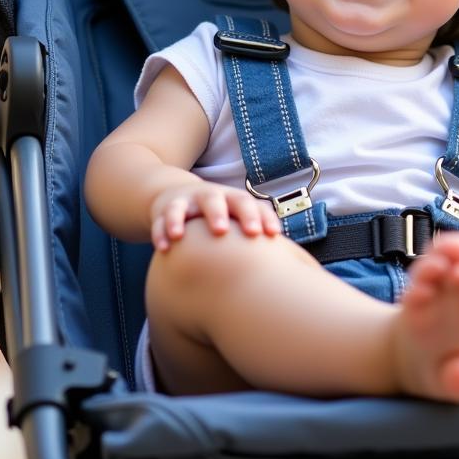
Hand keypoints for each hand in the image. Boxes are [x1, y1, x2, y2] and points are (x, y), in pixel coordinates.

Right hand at [149, 181, 280, 251]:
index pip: (251, 204)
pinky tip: (163, 247)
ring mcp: (188, 202)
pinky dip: (161, 232)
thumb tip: (297, 264)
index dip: (262, 217)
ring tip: (180, 235)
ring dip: (182, 220)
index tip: (272, 235)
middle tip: (223, 231)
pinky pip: (162, 220)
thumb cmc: (221, 215)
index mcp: (234, 200)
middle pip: (218, 200)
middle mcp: (212, 197)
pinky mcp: (166, 209)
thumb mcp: (239, 219)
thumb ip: (259, 234)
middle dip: (220, 214)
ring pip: (185, 207)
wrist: (178, 195)